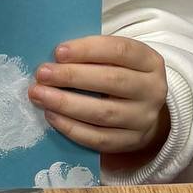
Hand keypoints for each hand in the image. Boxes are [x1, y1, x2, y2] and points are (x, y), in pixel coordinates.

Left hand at [30, 36, 168, 160]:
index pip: (120, 51)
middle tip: (42, 74)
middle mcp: (152, 90)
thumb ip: (93, 55)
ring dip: (66, 104)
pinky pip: (99, 138)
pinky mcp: (131, 142)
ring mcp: (144, 119)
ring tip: (40, 95)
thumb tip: (54, 58)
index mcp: (150, 61)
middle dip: (72, 76)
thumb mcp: (117, 59)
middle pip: (112, 81)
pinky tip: (52, 116)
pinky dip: (72, 128)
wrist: (144, 111)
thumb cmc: (121, 76)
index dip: (88, 49)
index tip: (58, 52)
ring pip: (103, 113)